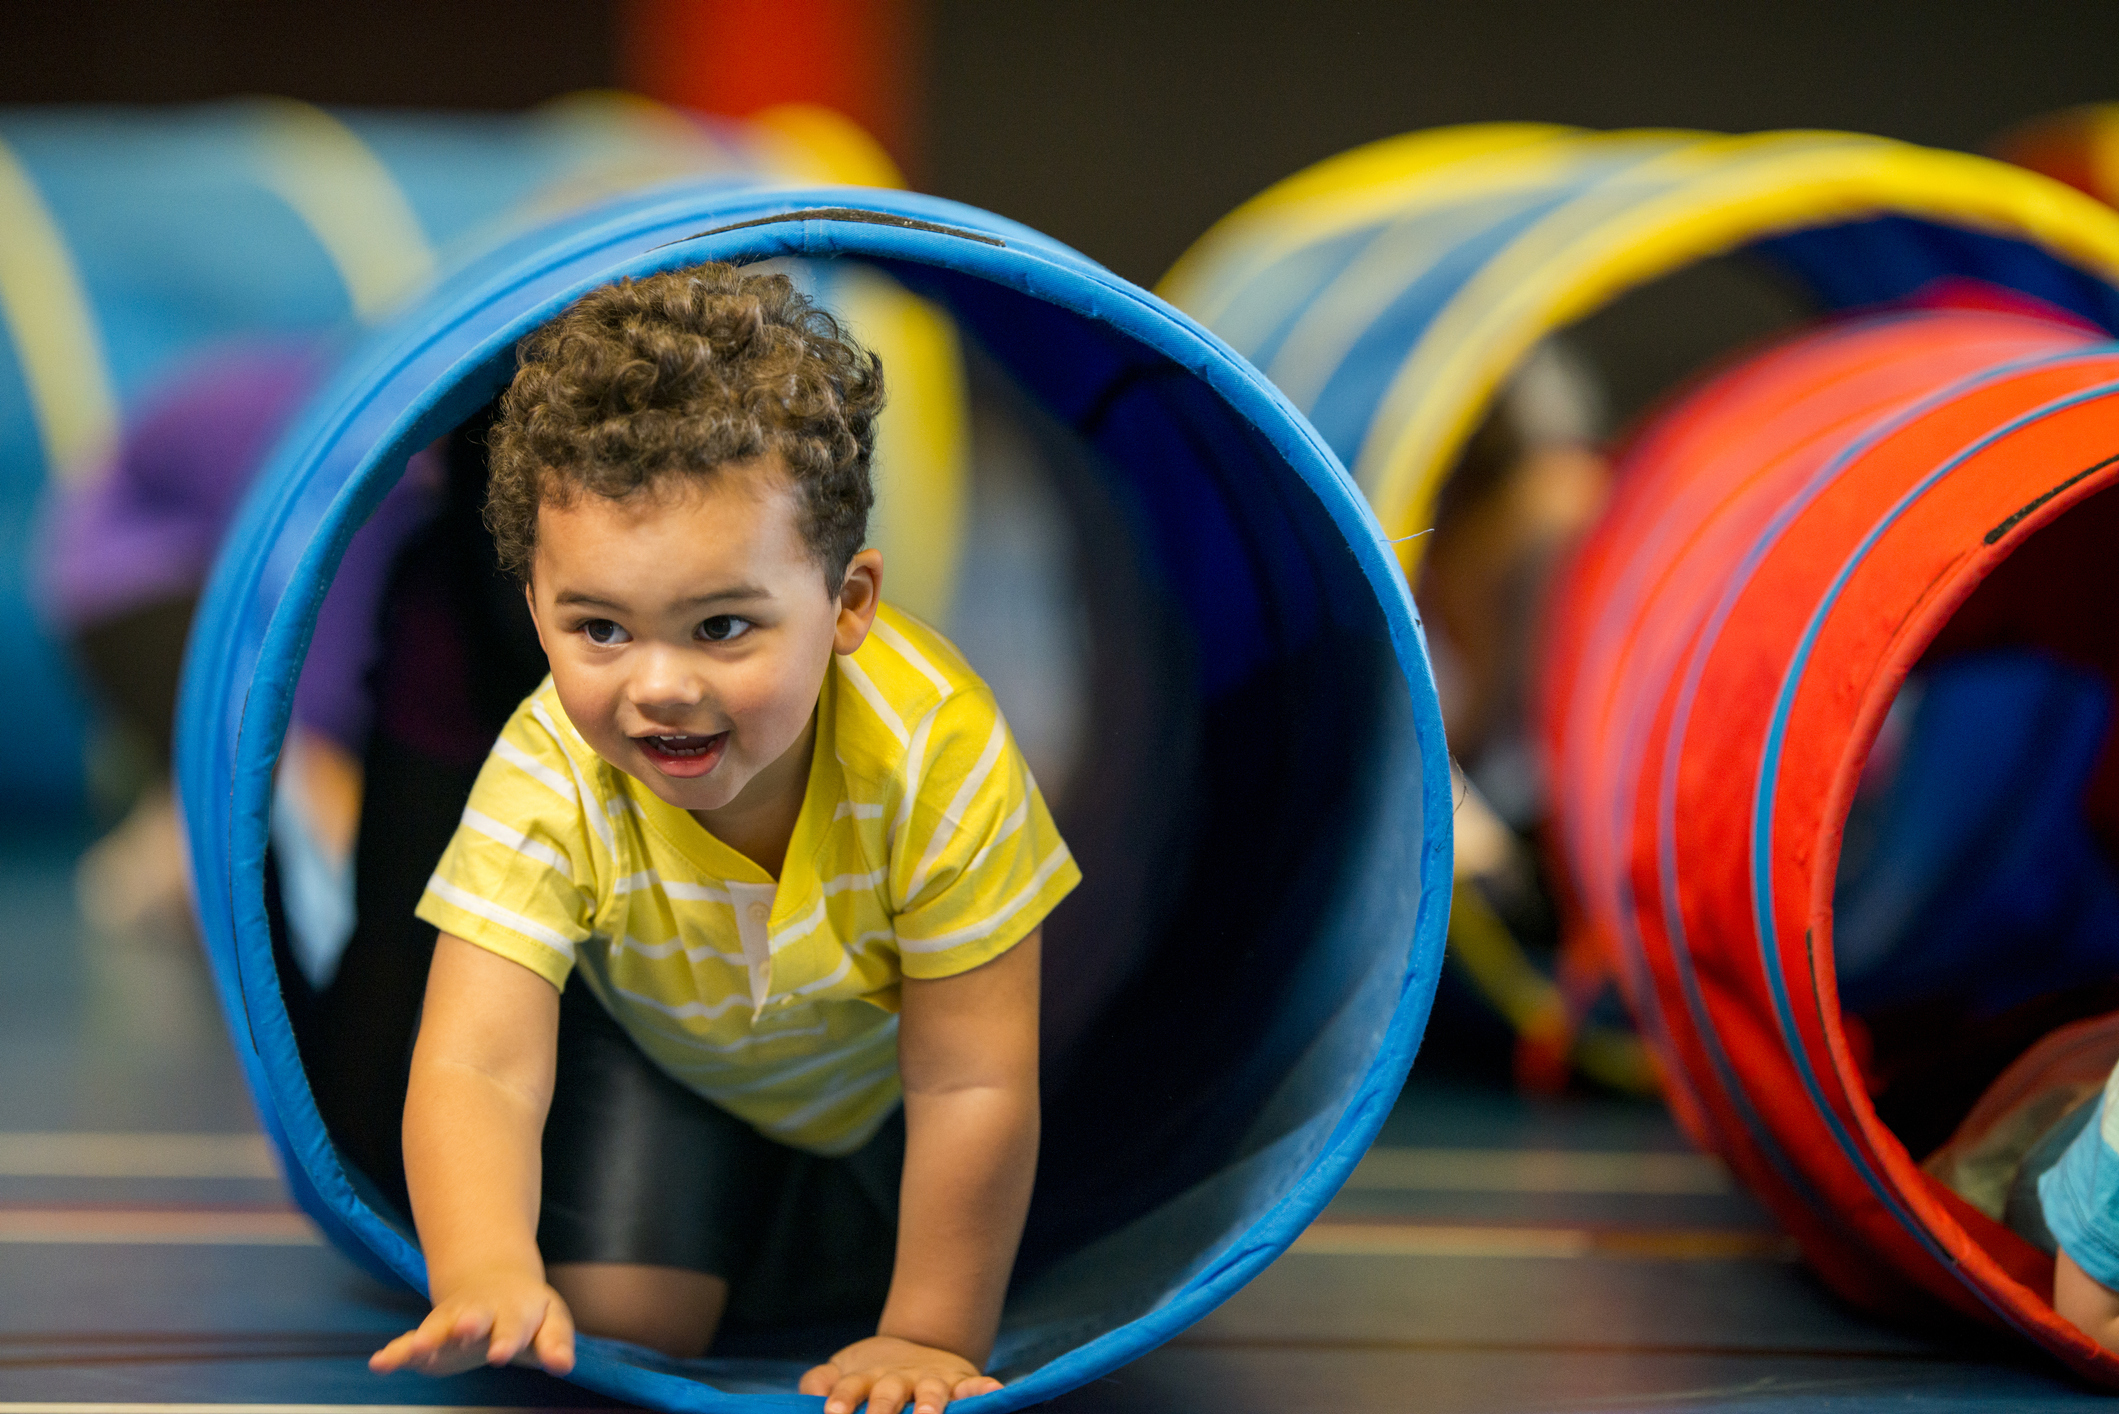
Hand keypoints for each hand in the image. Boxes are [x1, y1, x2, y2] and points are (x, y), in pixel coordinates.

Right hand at [369, 1271, 575, 1376]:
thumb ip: (556, 1343)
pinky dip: (395, 1352)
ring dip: (427, 1337)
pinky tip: (379, 1363)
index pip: (513, 1326)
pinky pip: (409, 1343)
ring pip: (438, 1327)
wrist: (493, 1282)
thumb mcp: (550, 1321)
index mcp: (514, 1310)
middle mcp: (480, 1313)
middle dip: (469, 1325)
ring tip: (415, 1349)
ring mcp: (452, 1322)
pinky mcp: (430, 1336)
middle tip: (466, 1331)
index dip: (507, 1339)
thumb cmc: (528, 1312)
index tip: (501, 1353)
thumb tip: (563, 1365)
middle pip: (474, 1318)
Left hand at [799, 1334, 1000, 1413]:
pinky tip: (994, 1392)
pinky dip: (984, 1389)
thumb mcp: (843, 1372)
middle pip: (889, 1392)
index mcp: (865, 1379)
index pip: (849, 1388)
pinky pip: (973, 1385)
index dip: (841, 1400)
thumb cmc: (870, 1374)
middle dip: (883, 1408)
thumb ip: (821, 1382)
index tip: (833, 1413)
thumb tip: (811, 1391)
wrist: (915, 1347)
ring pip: (930, 1391)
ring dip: (930, 1403)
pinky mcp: (958, 1381)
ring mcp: (929, 1380)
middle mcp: (897, 1379)